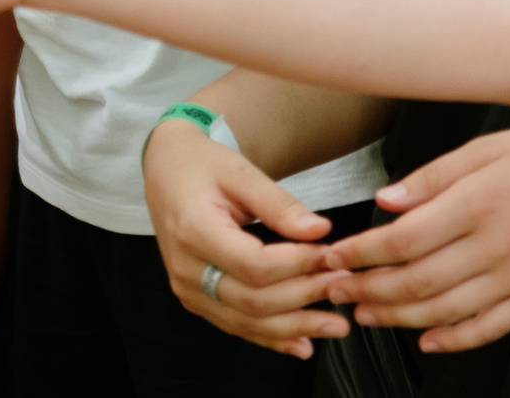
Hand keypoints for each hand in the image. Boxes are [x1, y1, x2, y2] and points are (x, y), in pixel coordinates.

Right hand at [140, 123, 342, 358]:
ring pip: (247, 321)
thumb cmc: (202, 166)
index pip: (255, 265)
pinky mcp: (196, 299)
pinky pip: (236, 326)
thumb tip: (321, 231)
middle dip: (304, 296)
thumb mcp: (240, 172)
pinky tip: (303, 344)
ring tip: (336, 325)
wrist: (167, 170)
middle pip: (253, 299)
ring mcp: (188, 288)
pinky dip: (272, 339)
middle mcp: (186, 267)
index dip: (298, 265)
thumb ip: (280, 204)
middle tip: (343, 286)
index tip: (331, 255)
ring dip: (295, 327)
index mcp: (194, 230)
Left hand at [321, 122, 509, 353]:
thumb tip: (386, 201)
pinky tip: (427, 339)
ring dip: (398, 318)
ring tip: (366, 313)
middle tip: (336, 289)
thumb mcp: (483, 148)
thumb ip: (431, 178)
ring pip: (446, 311)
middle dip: (368, 289)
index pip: (404, 240)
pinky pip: (490, 328)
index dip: (362, 253)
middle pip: (418, 281)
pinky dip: (455, 339)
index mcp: (477, 205)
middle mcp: (496, 248)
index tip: (335, 255)